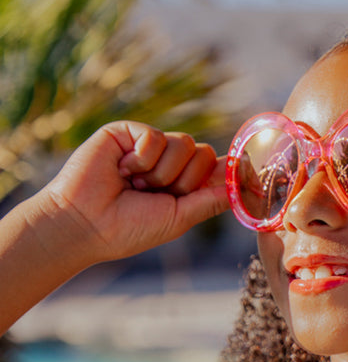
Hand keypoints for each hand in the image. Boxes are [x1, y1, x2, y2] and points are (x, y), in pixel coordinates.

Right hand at [42, 121, 228, 263]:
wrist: (86, 224)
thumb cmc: (129, 229)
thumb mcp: (179, 218)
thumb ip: (211, 199)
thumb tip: (243, 183)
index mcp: (183, 185)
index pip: (217, 168)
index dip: (231, 169)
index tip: (247, 171)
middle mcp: (169, 163)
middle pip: (205, 154)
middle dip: (186, 181)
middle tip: (157, 195)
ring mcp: (150, 146)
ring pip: (185, 144)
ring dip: (162, 173)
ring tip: (135, 185)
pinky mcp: (129, 132)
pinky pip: (157, 137)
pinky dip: (141, 160)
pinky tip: (121, 170)